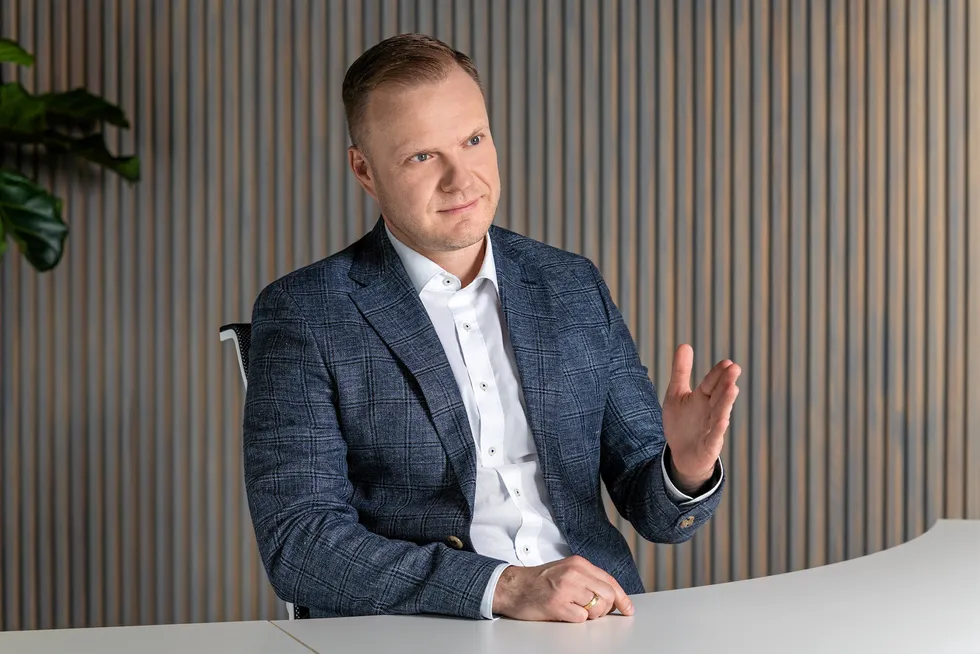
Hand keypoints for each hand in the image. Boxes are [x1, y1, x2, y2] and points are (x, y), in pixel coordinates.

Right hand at [491, 555, 633, 621]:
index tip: (627, 608)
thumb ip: (587, 578)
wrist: (512, 586)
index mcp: (578, 563)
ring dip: (590, 615)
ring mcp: (566, 588)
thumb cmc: (538, 581)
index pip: (609, 580)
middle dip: (606, 608)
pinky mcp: (557, 604)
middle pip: (608, 595)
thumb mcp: (565, 570)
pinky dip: (575, 619)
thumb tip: (611, 595)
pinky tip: (564, 612)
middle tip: (594, 612)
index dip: (622, 597)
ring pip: (596, 608)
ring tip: (575, 610)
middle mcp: (574, 573)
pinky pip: (580, 618)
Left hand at [662, 344, 740, 492]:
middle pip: (719, 395)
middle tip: (734, 369)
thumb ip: (681, 371)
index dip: (717, 374)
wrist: (681, 454)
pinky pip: (715, 436)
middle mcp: (710, 411)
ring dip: (726, 401)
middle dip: (725, 383)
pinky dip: (718, 429)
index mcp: (702, 398)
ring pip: (720, 413)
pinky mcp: (709, 445)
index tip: (727, 362)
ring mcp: (711, 428)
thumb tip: (685, 344)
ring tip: (733, 388)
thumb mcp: (676, 394)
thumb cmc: (682, 423)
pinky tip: (723, 420)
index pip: (711, 383)